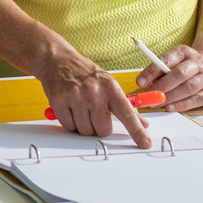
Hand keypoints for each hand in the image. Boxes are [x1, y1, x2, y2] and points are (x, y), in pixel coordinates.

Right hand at [35, 44, 149, 146]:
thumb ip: (125, 105)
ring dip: (84, 125)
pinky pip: (69, 126)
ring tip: (80, 108)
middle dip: (99, 127)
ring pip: (85, 130)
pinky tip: (70, 108)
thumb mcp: (108, 83)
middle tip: (94, 113)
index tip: (145, 143)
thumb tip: (142, 123)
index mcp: (110, 87)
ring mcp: (75, 96)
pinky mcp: (59, 101)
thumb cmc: (84, 73)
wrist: (57, 60)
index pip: (127, 114)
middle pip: (103, 129)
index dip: (137, 131)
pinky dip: (70, 122)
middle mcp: (94, 91)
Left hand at [136, 43, 202, 111]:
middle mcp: (199, 62)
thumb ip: (161, 70)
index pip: (166, 60)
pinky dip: (181, 105)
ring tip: (157, 103)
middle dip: (161, 87)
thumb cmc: (188, 66)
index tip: (140, 82)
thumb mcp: (175, 61)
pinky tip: (170, 107)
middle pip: (179, 74)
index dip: (152, 72)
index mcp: (185, 52)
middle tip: (149, 96)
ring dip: (170, 98)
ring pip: (188, 88)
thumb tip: (145, 83)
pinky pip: (196, 100)